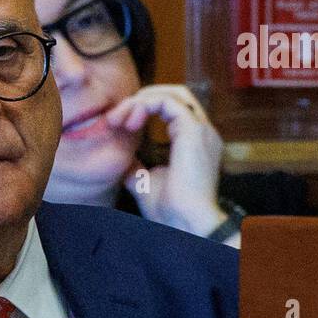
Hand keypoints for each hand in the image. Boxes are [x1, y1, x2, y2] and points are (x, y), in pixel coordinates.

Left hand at [105, 85, 227, 237]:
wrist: (184, 223)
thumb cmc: (169, 210)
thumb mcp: (144, 181)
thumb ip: (136, 165)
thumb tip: (121, 156)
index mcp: (195, 142)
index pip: (173, 108)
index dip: (144, 109)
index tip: (118, 125)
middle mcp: (203, 132)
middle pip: (175, 94)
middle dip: (141, 100)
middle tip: (115, 118)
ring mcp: (202, 130)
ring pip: (172, 94)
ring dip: (141, 101)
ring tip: (119, 119)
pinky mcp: (194, 130)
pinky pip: (168, 102)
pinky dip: (146, 105)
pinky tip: (130, 121)